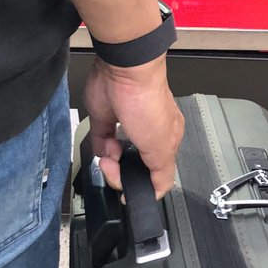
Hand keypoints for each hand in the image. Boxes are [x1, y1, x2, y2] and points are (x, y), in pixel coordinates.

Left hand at [83, 55, 183, 197]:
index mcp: (167, 140)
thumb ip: (163, 175)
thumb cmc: (148, 102)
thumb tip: (158, 194)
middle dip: (121, 173)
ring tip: (110, 153)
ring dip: (110, 161)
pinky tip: (104, 146)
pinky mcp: (106, 118)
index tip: (130, 190)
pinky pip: (100, 142)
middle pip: (133, 166)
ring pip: (115, 157)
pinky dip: (100, 148)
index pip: (156, 173)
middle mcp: (147, 133)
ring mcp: (125, 126)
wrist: (124, 73)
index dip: (141, 185)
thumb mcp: (163, 148)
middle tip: (116, 168)